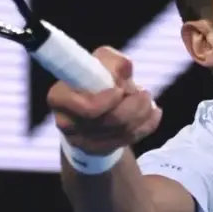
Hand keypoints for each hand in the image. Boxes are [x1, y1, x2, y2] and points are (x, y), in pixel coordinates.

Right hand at [47, 47, 161, 155]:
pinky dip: (148, 123)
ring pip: (124, 131)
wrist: (95, 104)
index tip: (121, 89)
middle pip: (112, 120)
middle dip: (135, 104)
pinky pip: (133, 138)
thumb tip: (126, 69)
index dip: (110, 99)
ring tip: (146, 98)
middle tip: (142, 91)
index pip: (88, 107)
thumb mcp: (101, 61)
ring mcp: (83, 141)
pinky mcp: (101, 150)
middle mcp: (67, 123)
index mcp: (60, 97)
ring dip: (143, 111)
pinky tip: (152, 112)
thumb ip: (114, 62)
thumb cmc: (94, 78)